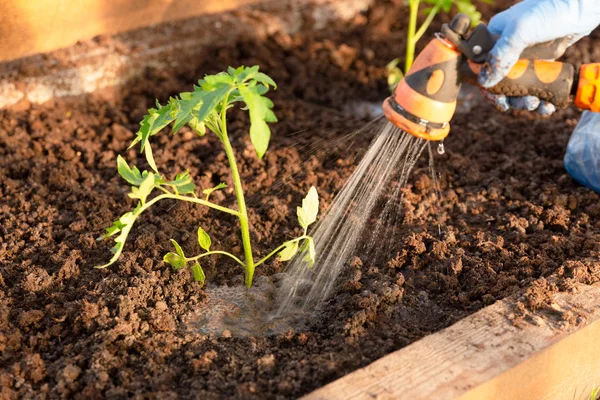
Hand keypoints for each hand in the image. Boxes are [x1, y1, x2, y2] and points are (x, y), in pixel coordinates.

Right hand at [478, 0, 599, 114]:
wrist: (582, 6)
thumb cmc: (549, 11)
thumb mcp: (520, 31)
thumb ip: (500, 56)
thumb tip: (484, 82)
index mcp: (495, 38)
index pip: (482, 68)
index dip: (488, 87)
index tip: (499, 100)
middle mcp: (507, 50)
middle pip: (501, 82)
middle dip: (512, 97)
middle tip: (526, 103)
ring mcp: (525, 57)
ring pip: (519, 86)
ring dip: (527, 100)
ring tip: (538, 104)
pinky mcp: (543, 62)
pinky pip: (537, 84)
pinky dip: (542, 97)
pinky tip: (548, 104)